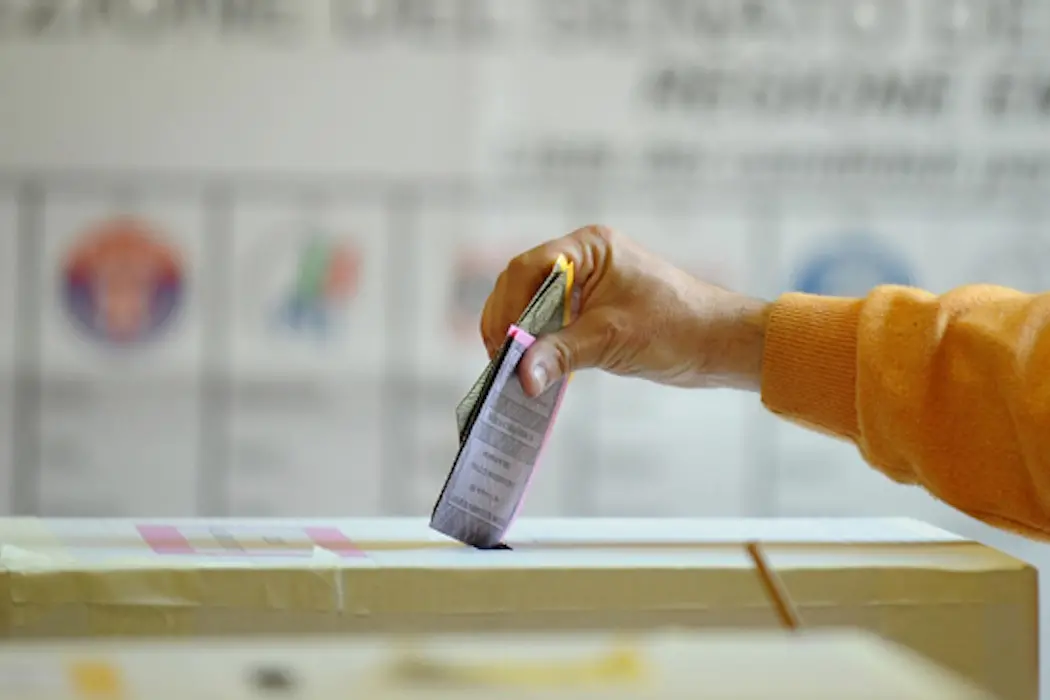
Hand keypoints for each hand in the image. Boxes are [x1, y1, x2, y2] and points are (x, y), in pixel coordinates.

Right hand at [480, 225, 770, 396]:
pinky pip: (552, 323)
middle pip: (524, 284)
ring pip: (534, 305)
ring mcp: (588, 285)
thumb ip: (561, 354)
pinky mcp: (593, 311)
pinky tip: (533, 369)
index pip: (530, 267)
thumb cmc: (677, 327)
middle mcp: (584, 260)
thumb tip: (520, 377)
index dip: (509, 306)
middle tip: (500, 361)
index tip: (503, 343)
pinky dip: (539, 345)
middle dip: (509, 322)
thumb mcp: (612, 340)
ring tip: (511, 369)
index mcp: (590, 248)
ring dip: (521, 336)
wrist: (720, 344)